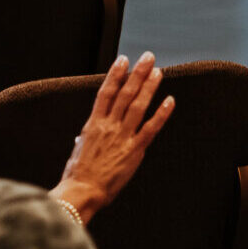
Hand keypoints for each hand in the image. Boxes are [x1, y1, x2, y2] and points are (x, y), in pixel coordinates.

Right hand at [51, 53, 176, 221]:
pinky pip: (150, 128)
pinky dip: (161, 113)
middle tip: (147, 57)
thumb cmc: (77, 174)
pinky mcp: (134, 150)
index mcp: (93, 124)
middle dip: (137, 73)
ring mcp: (122, 137)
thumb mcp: (78, 150)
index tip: (123, 60)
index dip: (115, 74)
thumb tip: (86, 134)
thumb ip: (86, 138)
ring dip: (149, 87)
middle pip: (124, 93)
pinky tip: (169, 100)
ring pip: (138, 106)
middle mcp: (108, 126)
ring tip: (158, 72)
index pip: (105, 93)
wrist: (82, 191)